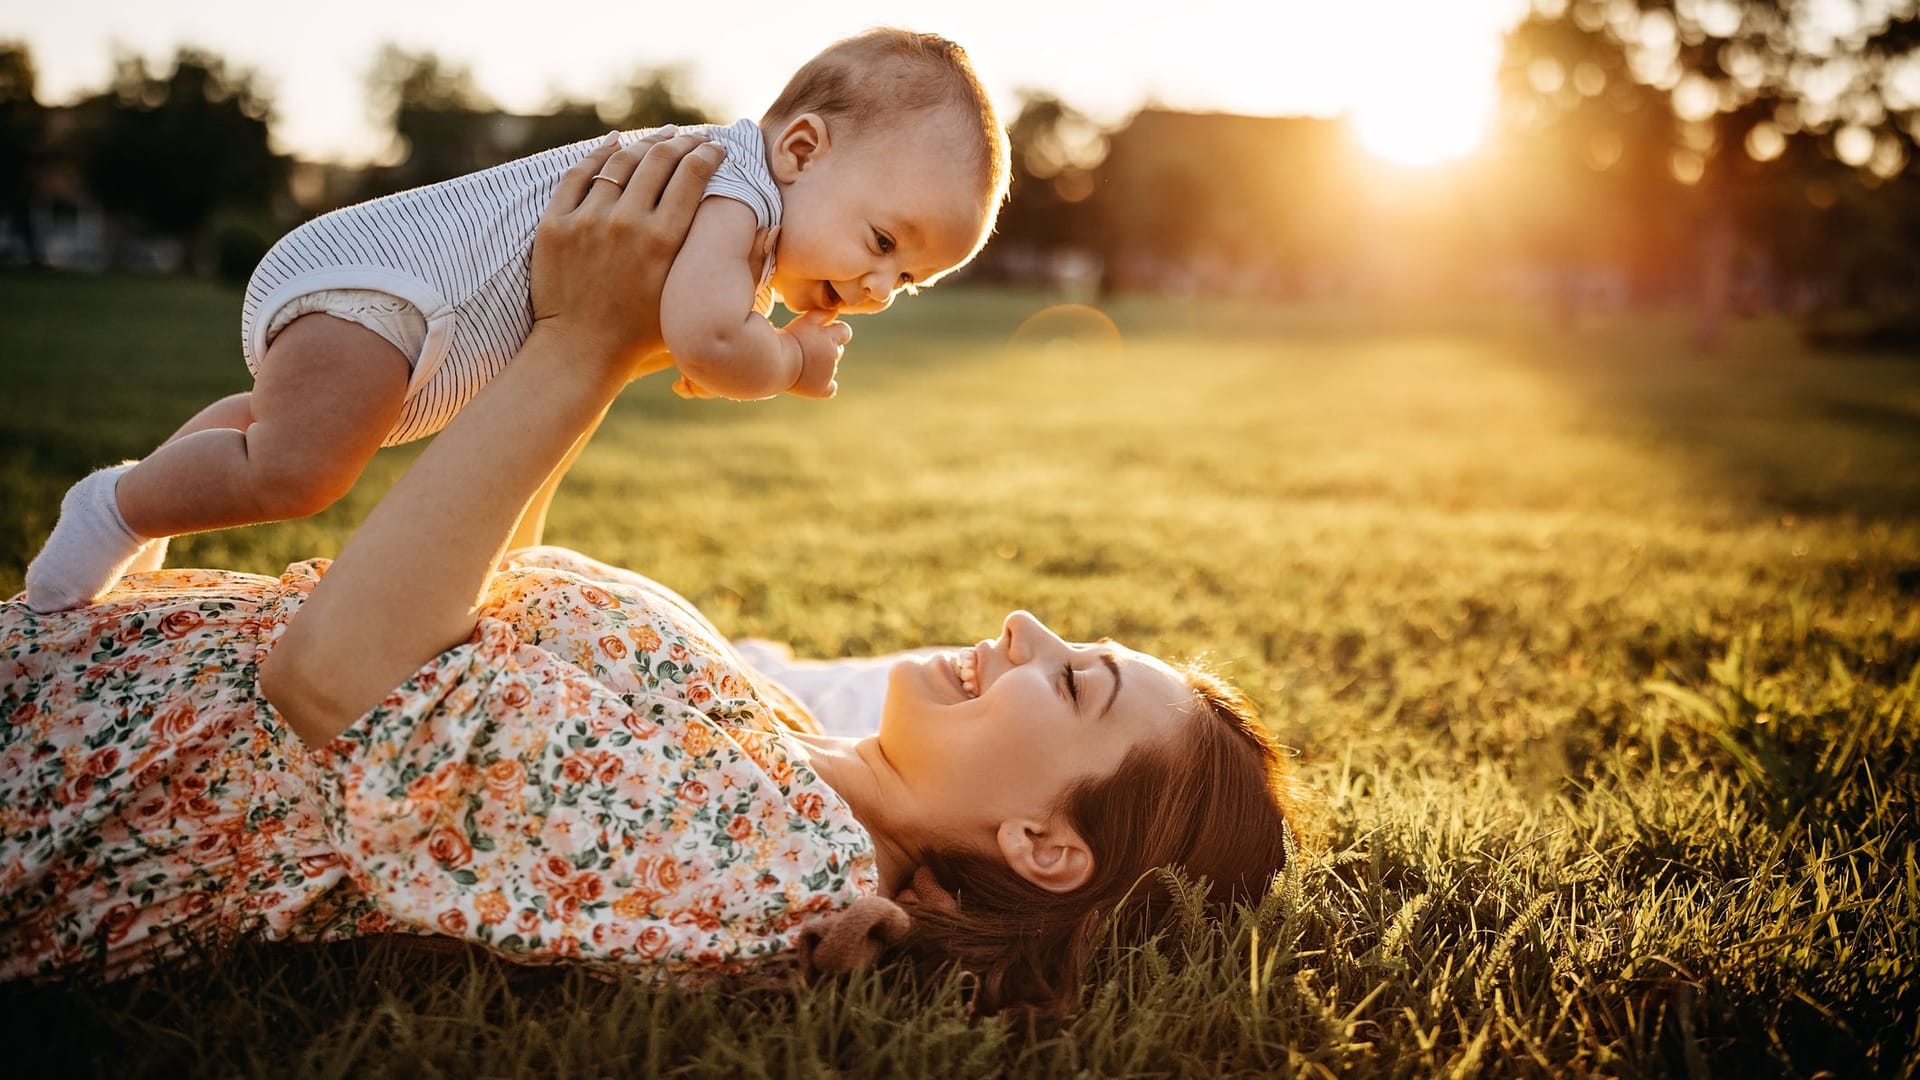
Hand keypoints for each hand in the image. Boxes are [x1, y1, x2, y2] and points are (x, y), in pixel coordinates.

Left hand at [530, 129, 725, 384]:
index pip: (691, 175)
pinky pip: (578, 174)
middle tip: (694, 137)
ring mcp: (586, 221)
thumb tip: (767, 231)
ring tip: (662, 136)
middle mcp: (626, 223)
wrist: (579, 352)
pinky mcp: (555, 224)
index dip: (707, 154)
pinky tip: (614, 142)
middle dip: (682, 142)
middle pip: (659, 160)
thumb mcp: (685, 295)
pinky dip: (599, 154)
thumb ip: (713, 261)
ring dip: (646, 143)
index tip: (717, 147)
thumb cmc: (642, 336)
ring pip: (620, 161)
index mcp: (663, 241)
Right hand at [784, 310, 851, 398]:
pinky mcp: (822, 388)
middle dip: (828, 349)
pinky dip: (824, 386)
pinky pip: (830, 388)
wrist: (775, 362)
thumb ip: (822, 314)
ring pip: (832, 368)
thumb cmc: (787, 339)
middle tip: (808, 349)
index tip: (823, 334)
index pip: (845, 331)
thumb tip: (835, 310)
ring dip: (823, 366)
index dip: (836, 332)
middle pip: (839, 350)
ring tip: (804, 364)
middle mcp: (833, 354)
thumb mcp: (805, 321)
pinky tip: (812, 382)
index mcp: (830, 336)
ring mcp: (829, 372)